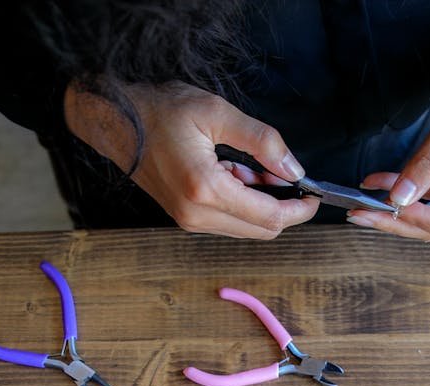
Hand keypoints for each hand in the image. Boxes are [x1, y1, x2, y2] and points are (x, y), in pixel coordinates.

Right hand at [64, 81, 318, 238]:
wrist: (114, 121)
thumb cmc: (160, 111)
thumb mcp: (216, 112)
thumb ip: (261, 141)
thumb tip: (294, 169)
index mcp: (205, 190)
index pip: (270, 217)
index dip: (300, 209)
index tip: (315, 194)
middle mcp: (197, 215)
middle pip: (261, 230)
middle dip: (283, 208)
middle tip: (284, 174)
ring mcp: (189, 221)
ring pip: (246, 229)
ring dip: (261, 205)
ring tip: (253, 168)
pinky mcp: (185, 218)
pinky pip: (228, 222)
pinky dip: (242, 204)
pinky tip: (235, 174)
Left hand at [350, 47, 429, 243]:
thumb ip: (429, 161)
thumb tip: (399, 197)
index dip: (419, 220)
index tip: (389, 206)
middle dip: (398, 222)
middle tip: (360, 214)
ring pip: (428, 218)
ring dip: (394, 210)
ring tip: (360, 202)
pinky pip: (426, 198)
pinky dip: (400, 191)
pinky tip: (376, 182)